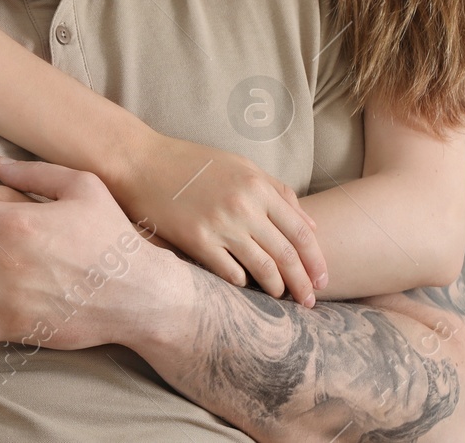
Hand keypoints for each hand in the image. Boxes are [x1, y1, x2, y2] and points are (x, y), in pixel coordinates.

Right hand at [110, 132, 326, 306]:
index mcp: (258, 185)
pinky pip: (230, 272)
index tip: (322, 279)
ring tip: (282, 298)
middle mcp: (244, 206)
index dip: (315, 260)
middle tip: (311, 302)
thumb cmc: (192, 162)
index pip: (300, 231)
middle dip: (303, 282)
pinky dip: (242, 284)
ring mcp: (220, 225)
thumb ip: (278, 192)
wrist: (141, 161)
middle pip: (286, 254)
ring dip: (277, 288)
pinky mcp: (196, 241)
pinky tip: (246, 288)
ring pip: (263, 268)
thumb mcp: (241, 166)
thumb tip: (311, 225)